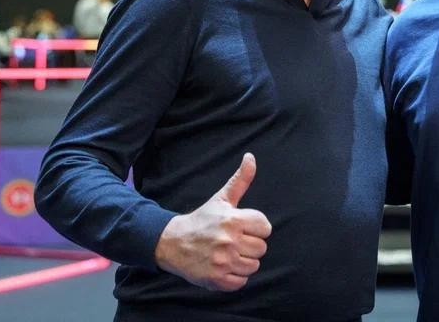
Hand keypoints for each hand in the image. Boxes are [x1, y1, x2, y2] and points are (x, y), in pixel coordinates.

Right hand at [155, 153, 271, 290]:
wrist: (173, 243)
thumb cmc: (202, 219)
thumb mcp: (222, 199)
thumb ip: (240, 180)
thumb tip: (251, 157)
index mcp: (233, 220)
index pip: (265, 228)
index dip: (256, 228)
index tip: (242, 227)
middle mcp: (229, 241)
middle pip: (261, 248)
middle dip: (250, 245)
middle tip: (234, 241)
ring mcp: (222, 262)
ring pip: (253, 266)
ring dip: (243, 261)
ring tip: (229, 253)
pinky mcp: (217, 280)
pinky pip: (241, 281)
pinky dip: (235, 276)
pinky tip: (224, 266)